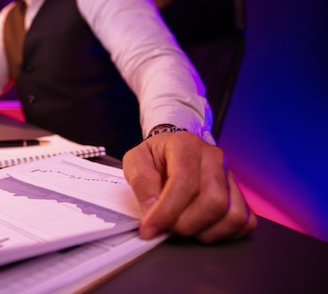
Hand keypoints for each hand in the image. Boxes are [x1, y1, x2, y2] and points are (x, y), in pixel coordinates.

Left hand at [122, 131, 257, 242]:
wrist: (171, 152)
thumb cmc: (155, 157)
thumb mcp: (135, 161)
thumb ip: (141, 182)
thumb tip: (152, 209)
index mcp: (186, 145)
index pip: (184, 182)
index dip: (167, 211)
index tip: (150, 228)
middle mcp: (213, 158)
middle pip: (213, 200)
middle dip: (186, 224)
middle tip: (166, 227)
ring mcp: (230, 176)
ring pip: (232, 214)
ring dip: (203, 231)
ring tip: (182, 226)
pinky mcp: (240, 194)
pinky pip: (244, 221)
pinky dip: (223, 233)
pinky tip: (201, 227)